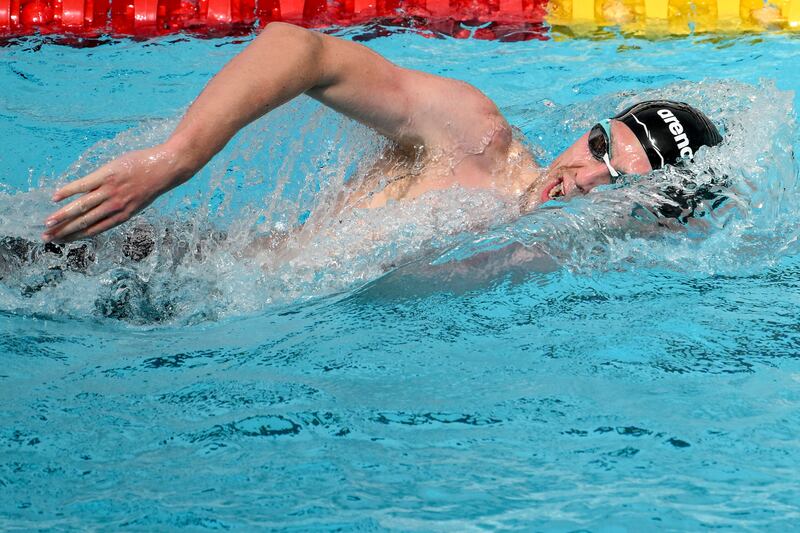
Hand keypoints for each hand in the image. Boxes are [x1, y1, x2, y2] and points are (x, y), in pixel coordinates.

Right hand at [42, 144, 192, 242]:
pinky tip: (56, 197)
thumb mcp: (137, 203)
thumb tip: (100, 213)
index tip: (61, 242)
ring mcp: (111, 191)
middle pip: (84, 222)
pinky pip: (84, 184)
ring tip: (48, 223)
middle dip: (64, 231)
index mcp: (122, 216)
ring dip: (62, 216)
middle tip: (46, 238)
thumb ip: (119, 209)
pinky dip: (68, 191)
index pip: (94, 230)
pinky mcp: (108, 175)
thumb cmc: (151, 184)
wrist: (166, 168)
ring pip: (81, 207)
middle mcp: (115, 206)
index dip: (76, 237)